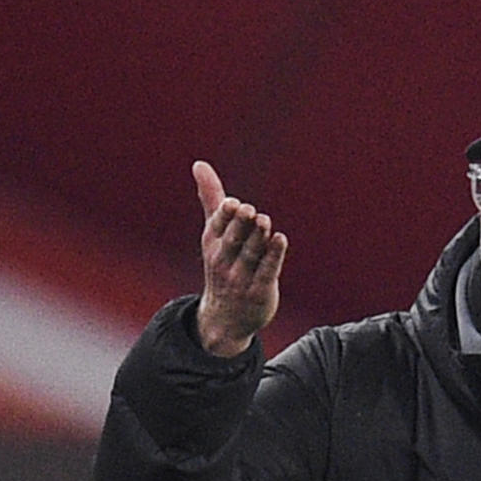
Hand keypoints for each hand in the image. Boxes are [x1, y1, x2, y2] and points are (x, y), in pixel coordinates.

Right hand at [192, 161, 287, 355]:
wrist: (226, 317)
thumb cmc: (222, 264)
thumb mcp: (213, 233)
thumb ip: (211, 198)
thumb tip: (199, 163)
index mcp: (213, 244)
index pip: (217, 227)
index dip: (225, 216)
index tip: (233, 203)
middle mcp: (224, 260)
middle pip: (234, 239)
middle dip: (241, 225)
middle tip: (249, 210)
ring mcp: (241, 277)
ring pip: (251, 254)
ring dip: (258, 238)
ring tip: (264, 221)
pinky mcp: (260, 290)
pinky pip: (267, 271)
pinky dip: (273, 256)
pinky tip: (281, 239)